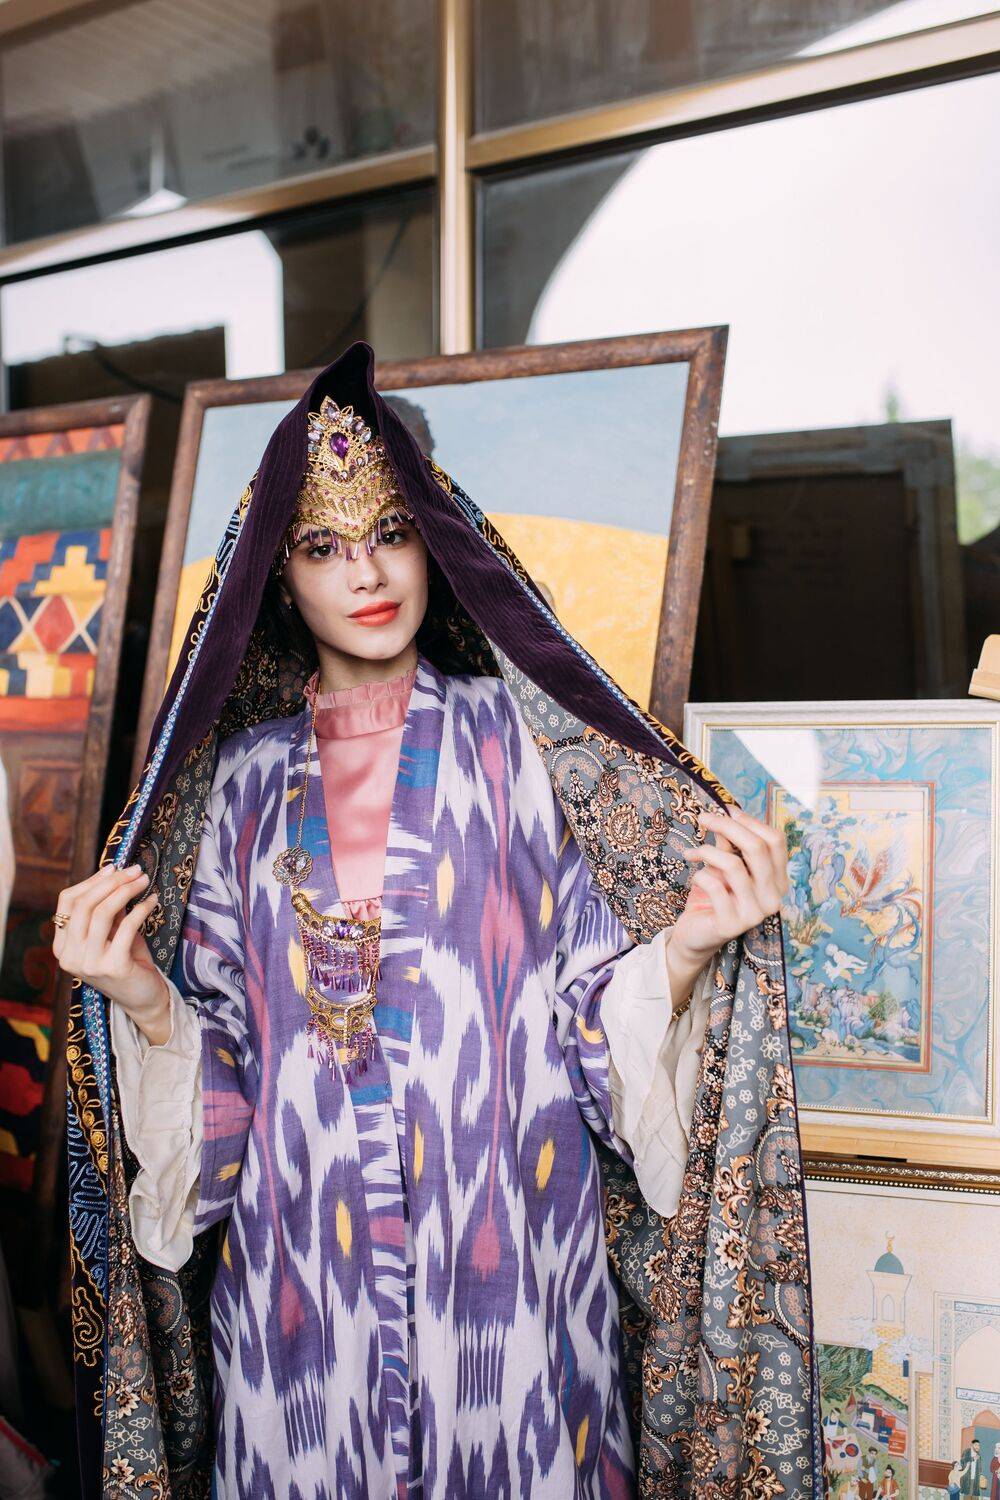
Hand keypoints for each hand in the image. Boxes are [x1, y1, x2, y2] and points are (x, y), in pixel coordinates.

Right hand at [52, 864, 170, 1041]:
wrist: (144, 998)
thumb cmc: (127, 961)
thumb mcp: (111, 932)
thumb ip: (106, 909)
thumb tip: (114, 874)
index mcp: (62, 947)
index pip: (67, 902)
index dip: (90, 881)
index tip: (113, 868)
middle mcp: (70, 956)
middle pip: (84, 904)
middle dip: (112, 882)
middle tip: (135, 870)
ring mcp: (88, 963)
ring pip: (102, 912)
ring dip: (126, 890)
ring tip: (144, 881)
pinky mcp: (112, 967)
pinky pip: (126, 926)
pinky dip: (141, 909)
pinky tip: (152, 901)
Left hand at [671, 806, 787, 967]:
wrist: (696, 935)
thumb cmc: (714, 896)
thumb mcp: (724, 865)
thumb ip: (730, 844)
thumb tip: (726, 814)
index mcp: (778, 880)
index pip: (776, 842)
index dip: (751, 821)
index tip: (728, 810)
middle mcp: (773, 897)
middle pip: (757, 848)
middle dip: (727, 826)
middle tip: (704, 817)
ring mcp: (755, 913)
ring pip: (734, 865)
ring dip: (707, 852)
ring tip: (692, 852)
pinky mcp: (732, 924)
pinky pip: (714, 886)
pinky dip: (700, 875)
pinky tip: (695, 878)